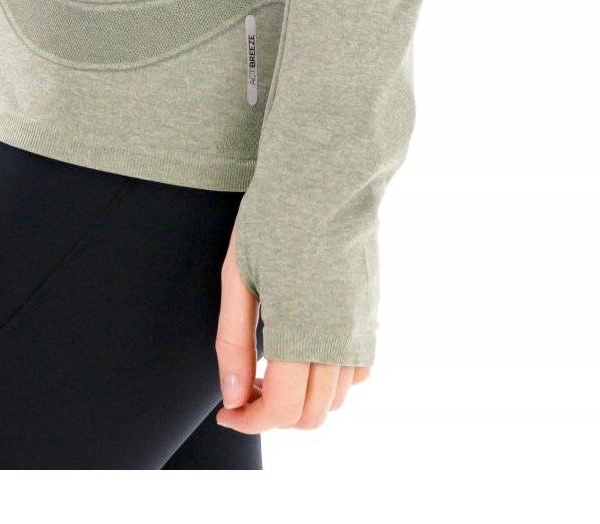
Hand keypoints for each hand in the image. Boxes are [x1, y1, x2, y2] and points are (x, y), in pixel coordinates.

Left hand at [213, 226, 370, 432]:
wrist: (328, 176)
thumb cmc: (274, 217)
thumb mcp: (238, 275)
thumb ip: (234, 341)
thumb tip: (233, 397)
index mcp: (300, 330)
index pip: (280, 410)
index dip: (249, 422)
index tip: (227, 411)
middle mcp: (338, 338)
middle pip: (310, 415)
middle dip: (272, 415)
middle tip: (244, 389)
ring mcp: (360, 328)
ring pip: (337, 399)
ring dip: (302, 400)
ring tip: (271, 371)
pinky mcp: (372, 313)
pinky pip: (358, 371)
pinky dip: (332, 379)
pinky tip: (305, 352)